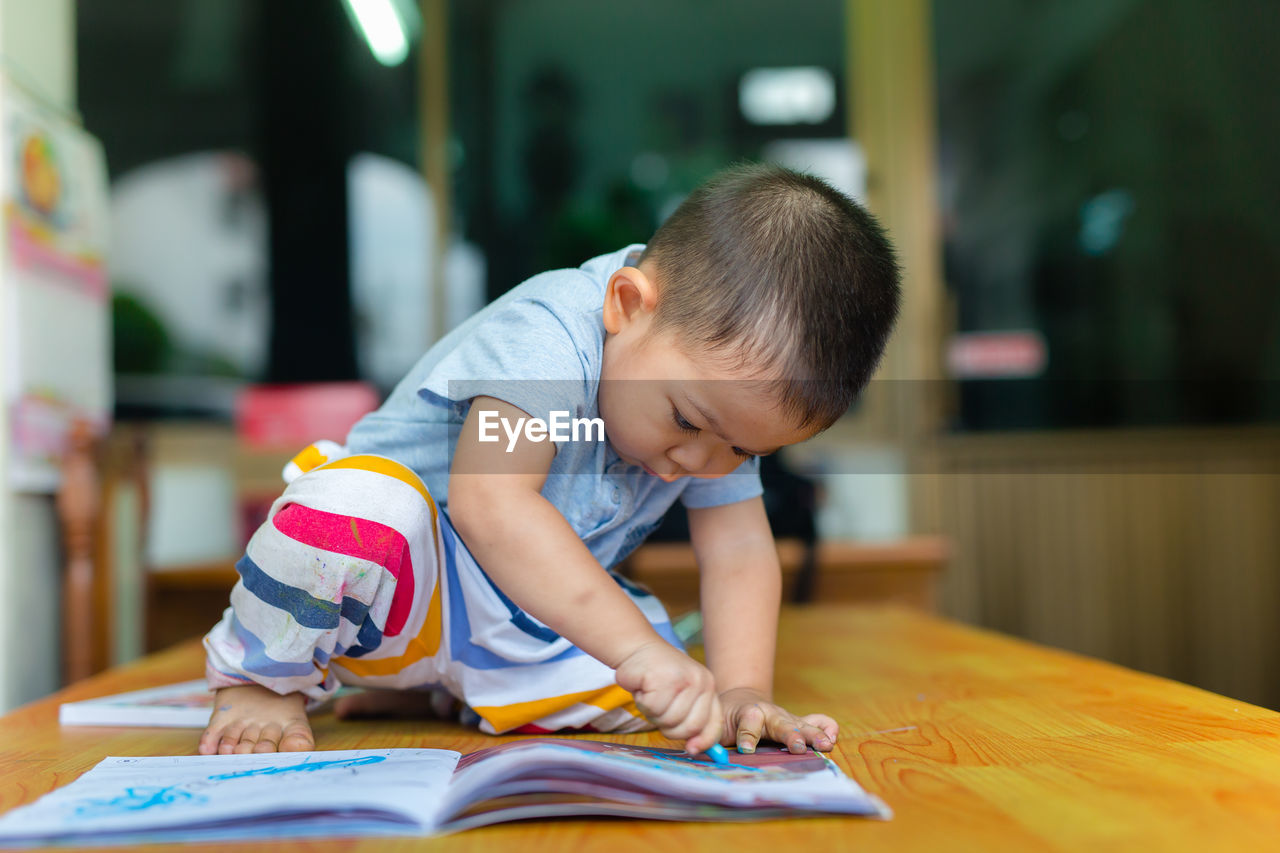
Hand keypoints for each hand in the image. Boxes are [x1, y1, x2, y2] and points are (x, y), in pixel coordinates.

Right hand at [614, 641, 722, 754]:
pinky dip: (643, 702)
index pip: (713, 723)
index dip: (704, 741)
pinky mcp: (664, 678)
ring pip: (669, 720)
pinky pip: (653, 708)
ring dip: (653, 713)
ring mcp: (684, 679)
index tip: (691, 749)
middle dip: (669, 727)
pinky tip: (643, 687)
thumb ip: (691, 718)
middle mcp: (701, 682)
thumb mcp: (681, 695)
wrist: (637, 648)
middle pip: (690, 727)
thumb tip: (695, 749)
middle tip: (658, 709)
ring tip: (650, 694)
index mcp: (708, 686)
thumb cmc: (657, 677)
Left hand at [719, 687, 837, 753]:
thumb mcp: (716, 724)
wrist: (741, 700)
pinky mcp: (798, 723)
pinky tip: (832, 737)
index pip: (748, 720)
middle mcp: (770, 713)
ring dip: (813, 734)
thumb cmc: (726, 717)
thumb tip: (701, 751)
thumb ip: (710, 736)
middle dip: (789, 734)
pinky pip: (816, 721)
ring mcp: (786, 718)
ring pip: (801, 724)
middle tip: (797, 746)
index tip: (745, 748)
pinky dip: (826, 727)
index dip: (747, 735)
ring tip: (825, 745)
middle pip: (780, 723)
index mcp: (747, 712)